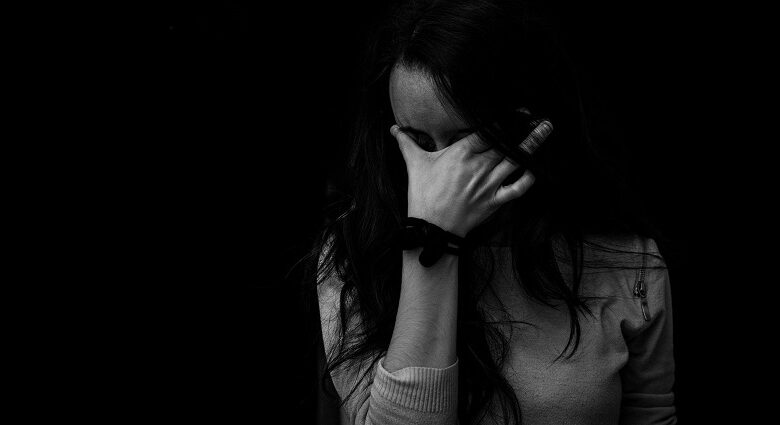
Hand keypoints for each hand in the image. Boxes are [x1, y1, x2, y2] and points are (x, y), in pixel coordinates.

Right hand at [391, 121, 552, 236]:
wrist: (431, 228)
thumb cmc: (422, 194)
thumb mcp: (414, 165)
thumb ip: (407, 143)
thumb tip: (394, 128)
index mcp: (461, 154)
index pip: (487, 131)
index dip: (503, 119)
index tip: (516, 109)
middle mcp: (478, 167)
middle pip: (506, 143)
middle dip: (522, 127)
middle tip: (538, 114)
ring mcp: (488, 184)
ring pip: (516, 160)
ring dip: (533, 144)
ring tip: (546, 128)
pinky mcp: (494, 201)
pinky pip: (516, 189)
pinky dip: (528, 179)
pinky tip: (536, 168)